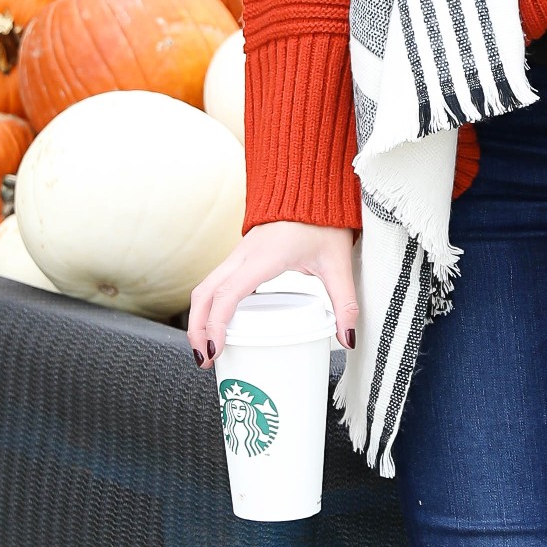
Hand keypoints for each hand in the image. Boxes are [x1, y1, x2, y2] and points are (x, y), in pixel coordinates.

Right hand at [187, 221, 358, 363]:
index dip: (215, 325)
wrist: (311, 187)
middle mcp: (243, 255)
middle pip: (204, 294)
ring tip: (206, 349)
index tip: (214, 351)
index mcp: (263, 257)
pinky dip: (209, 305)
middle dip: (197, 328)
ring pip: (204, 287)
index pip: (228, 294)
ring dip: (198, 317)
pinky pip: (215, 282)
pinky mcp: (240, 256)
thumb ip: (344, 303)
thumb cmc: (323, 222)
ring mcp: (238, 254)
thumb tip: (348, 338)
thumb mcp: (338, 265)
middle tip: (203, 359)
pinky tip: (218, 326)